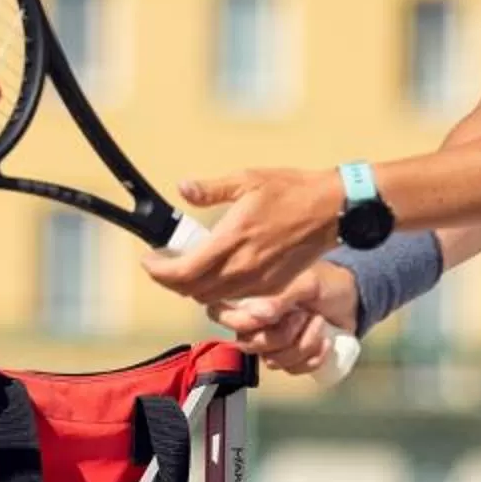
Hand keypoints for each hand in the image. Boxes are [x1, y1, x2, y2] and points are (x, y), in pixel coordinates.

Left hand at [142, 167, 346, 303]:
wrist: (331, 209)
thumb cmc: (291, 191)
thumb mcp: (247, 179)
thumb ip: (211, 189)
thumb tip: (183, 189)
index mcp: (232, 240)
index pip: (183, 271)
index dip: (159, 271)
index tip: (149, 260)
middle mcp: (243, 268)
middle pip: (192, 291)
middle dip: (171, 281)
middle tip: (164, 263)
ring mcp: (259, 283)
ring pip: (212, 300)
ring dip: (193, 288)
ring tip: (186, 267)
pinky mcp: (272, 289)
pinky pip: (235, 302)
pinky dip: (217, 294)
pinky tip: (215, 273)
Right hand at [208, 265, 360, 377]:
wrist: (350, 297)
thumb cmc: (322, 281)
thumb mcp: (303, 282)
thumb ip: (279, 296)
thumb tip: (259, 314)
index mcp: (248, 299)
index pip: (219, 314)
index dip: (239, 321)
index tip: (269, 315)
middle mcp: (254, 323)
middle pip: (248, 345)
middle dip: (281, 335)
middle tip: (303, 315)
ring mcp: (272, 344)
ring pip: (273, 361)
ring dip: (303, 344)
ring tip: (319, 323)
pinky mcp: (292, 358)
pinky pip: (294, 370)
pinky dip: (314, 358)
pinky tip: (326, 342)